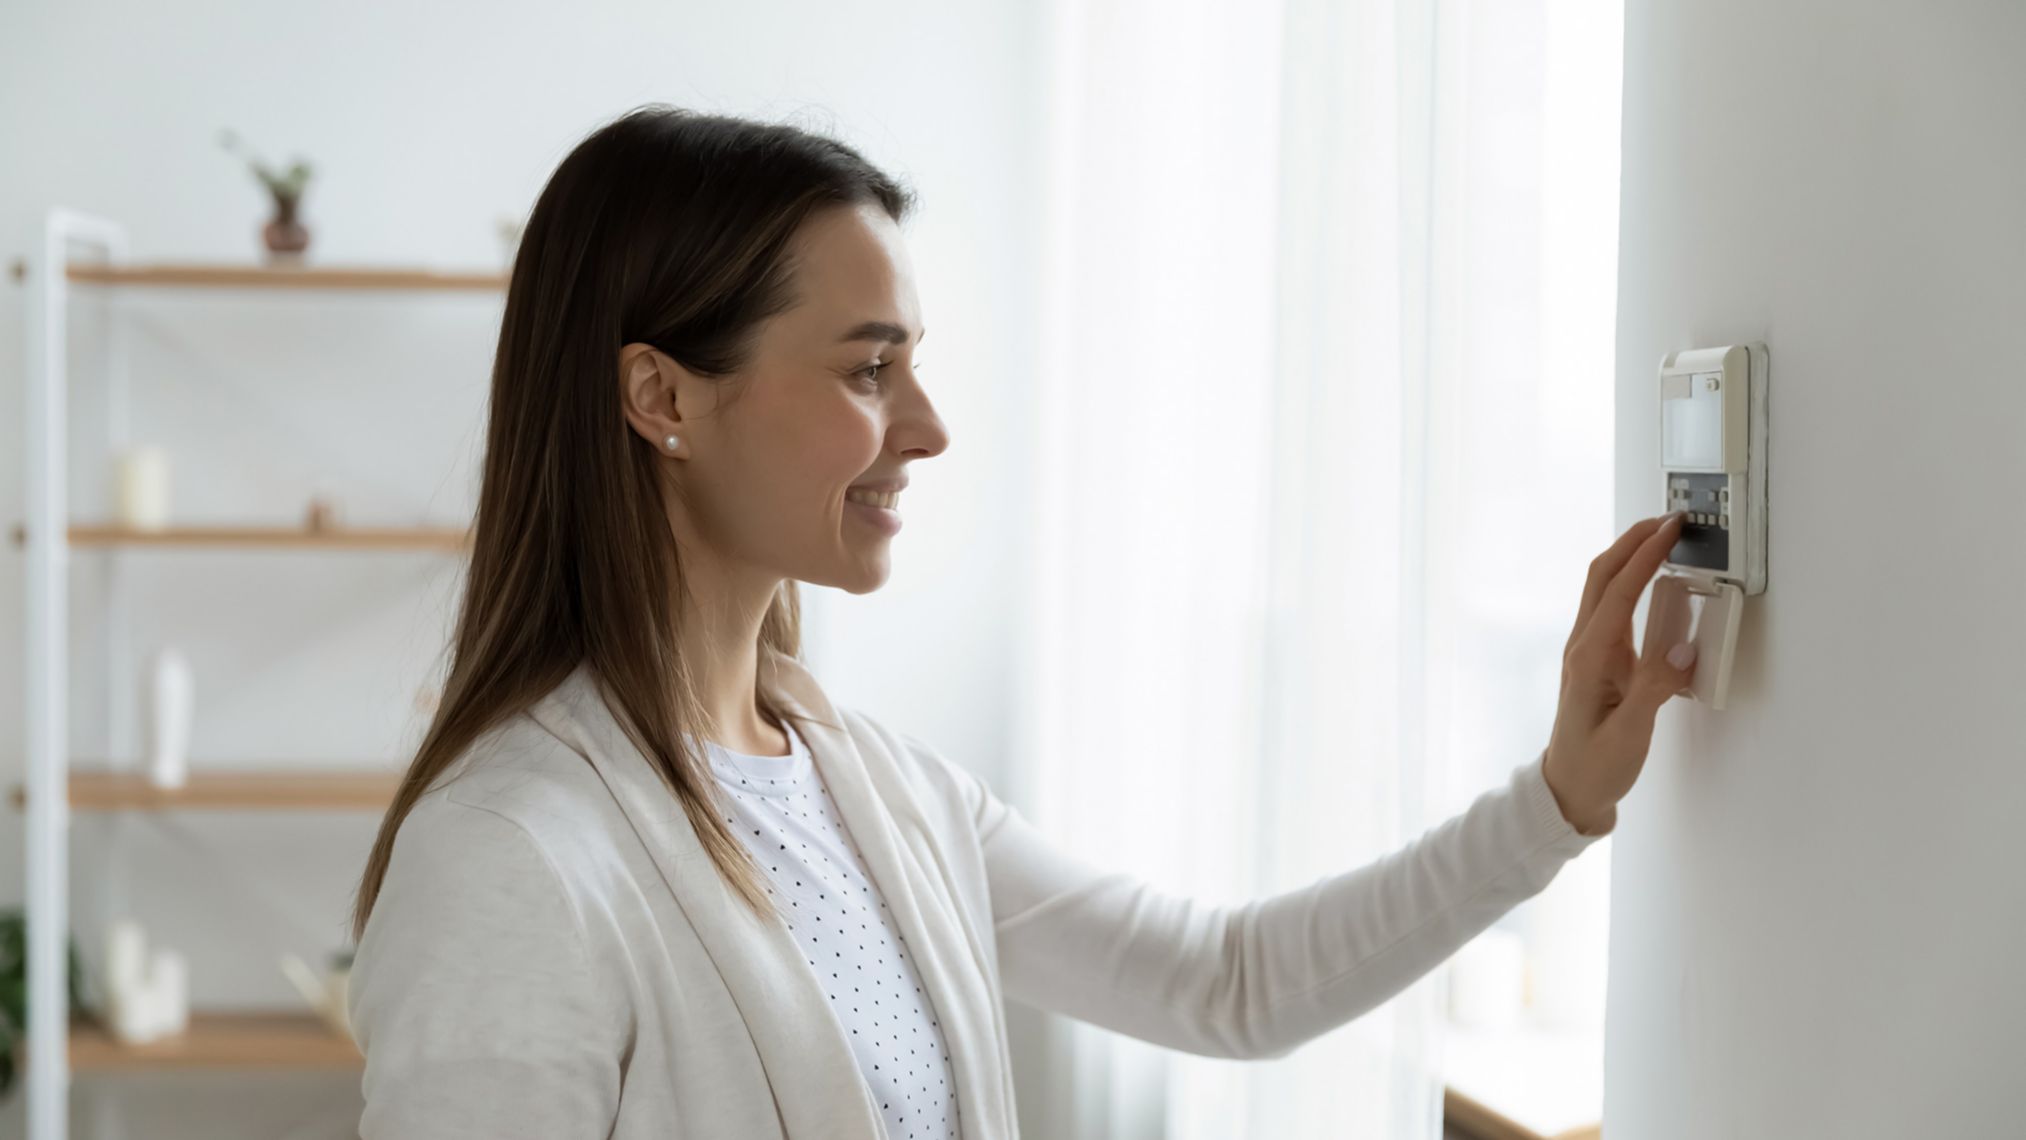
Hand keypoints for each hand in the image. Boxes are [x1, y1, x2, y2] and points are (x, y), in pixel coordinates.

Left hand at [1542, 512, 1699, 835]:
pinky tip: (1653, 581)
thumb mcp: (1630, 733)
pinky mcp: (1598, 660)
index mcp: (1588, 659)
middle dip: (1633, 540)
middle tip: (1669, 519)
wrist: (1569, 790)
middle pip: (1602, 576)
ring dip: (1631, 557)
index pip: (1617, 592)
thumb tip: (1682, 650)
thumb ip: (1655, 690)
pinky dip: (1632, 583)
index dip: (1644, 556)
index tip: (1670, 529)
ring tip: (1663, 537)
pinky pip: (1613, 608)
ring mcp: (1587, 651)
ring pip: (1605, 588)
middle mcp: (1583, 647)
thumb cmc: (1595, 766)